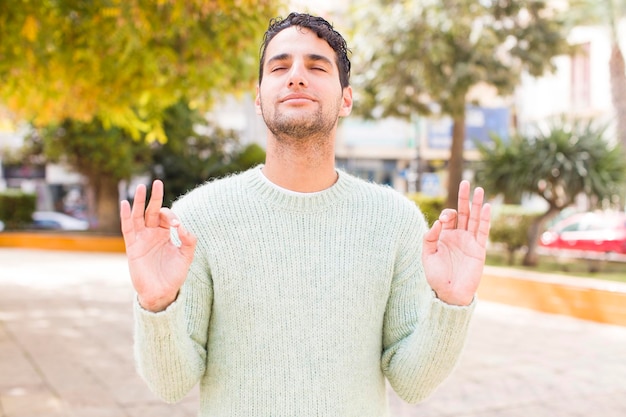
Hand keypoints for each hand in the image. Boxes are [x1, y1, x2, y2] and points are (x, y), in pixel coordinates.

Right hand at [120, 180, 196, 311]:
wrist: (162, 292)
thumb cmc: (174, 275)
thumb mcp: (186, 256)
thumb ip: (188, 241)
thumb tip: (182, 227)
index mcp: (165, 234)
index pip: (167, 217)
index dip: (172, 216)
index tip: (177, 226)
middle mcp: (153, 233)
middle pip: (153, 211)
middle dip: (155, 197)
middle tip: (157, 182)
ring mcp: (142, 239)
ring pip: (139, 216)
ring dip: (140, 202)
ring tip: (141, 187)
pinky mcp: (132, 246)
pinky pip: (128, 228)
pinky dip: (126, 216)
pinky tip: (125, 203)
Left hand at [422, 181, 490, 305]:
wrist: (449, 293)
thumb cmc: (436, 276)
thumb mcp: (427, 255)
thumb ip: (429, 237)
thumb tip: (438, 222)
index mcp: (445, 236)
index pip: (448, 217)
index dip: (446, 213)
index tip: (443, 220)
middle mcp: (458, 236)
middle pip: (463, 213)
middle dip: (464, 198)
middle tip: (466, 182)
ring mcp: (469, 242)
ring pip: (474, 219)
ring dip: (477, 204)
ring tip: (479, 189)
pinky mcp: (478, 249)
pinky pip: (482, 231)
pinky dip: (485, 219)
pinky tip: (486, 207)